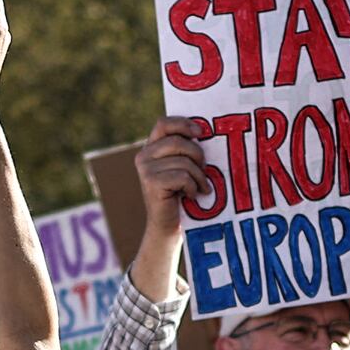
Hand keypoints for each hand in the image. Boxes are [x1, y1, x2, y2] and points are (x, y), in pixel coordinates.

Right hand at [133, 115, 214, 231]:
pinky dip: (192, 187)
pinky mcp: (152, 183)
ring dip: (199, 176)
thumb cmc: (180, 194)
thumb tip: (204, 133)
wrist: (167, 226)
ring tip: (201, 187)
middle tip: (205, 170)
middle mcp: (144, 156)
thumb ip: (185, 150)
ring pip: (183, 161)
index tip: (201, 132)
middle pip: (178, 142)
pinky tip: (192, 195)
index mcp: (150, 147)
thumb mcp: (181, 167)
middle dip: (197, 155)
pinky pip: (182, 176)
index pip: (164, 124)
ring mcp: (145, 170)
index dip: (183, 123)